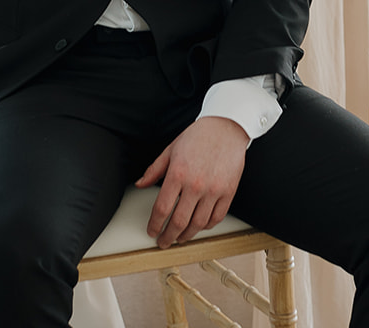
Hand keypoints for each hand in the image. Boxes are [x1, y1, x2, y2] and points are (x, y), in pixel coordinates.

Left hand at [135, 117, 247, 247]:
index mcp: (178, 173)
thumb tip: (140, 184)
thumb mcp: (171, 149)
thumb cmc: (198, 137)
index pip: (162, 208)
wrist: (225, 128)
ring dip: (186, 235)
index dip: (155, 224)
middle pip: (179, 222)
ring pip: (198, 224)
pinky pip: (216, 218)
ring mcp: (213, 190)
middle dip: (168, 236)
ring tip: (180, 237)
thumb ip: (154, 170)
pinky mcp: (228, 193)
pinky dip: (206, 227)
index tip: (152, 231)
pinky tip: (198, 226)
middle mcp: (195, 185)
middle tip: (163, 241)